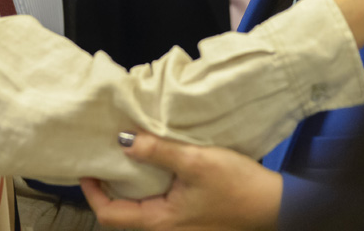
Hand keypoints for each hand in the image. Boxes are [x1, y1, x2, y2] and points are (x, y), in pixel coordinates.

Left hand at [80, 132, 280, 230]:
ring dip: (132, 185)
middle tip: (105, 155)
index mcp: (160, 222)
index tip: (86, 167)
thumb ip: (158, 151)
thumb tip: (123, 140)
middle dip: (110, 186)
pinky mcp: (192, 221)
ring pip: (142, 209)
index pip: (109, 215)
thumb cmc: (237, 185)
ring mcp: (180, 228)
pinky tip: (157, 166)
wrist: (276, 205)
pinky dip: (151, 187)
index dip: (92, 192)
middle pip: (123, 213)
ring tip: (127, 155)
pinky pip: (160, 206)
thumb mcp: (196, 161)